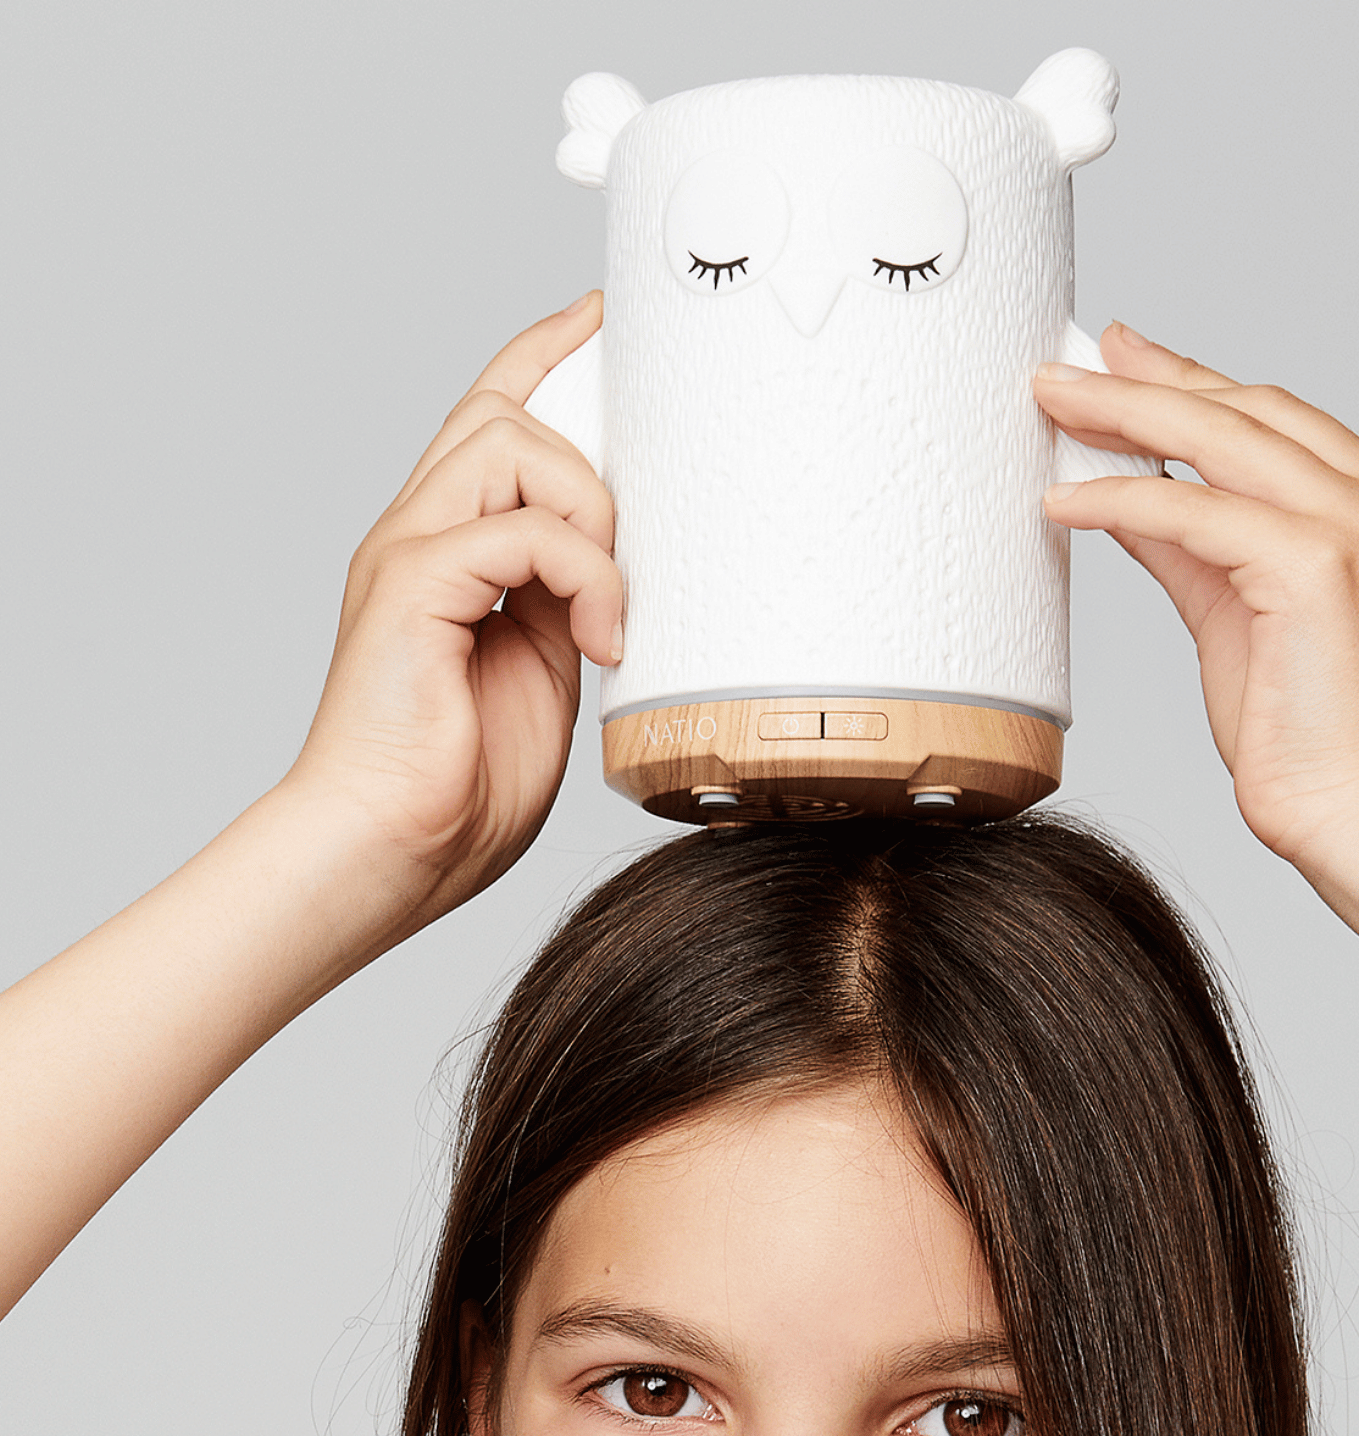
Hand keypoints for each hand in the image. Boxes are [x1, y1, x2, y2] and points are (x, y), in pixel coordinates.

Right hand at [284, 295, 621, 924]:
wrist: (388, 854)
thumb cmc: (455, 792)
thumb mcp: (546, 676)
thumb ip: (572, 606)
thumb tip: (623, 570)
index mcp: (445, 554)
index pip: (490, 419)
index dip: (544, 356)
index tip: (601, 322)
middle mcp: (417, 537)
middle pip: (503, 410)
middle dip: (585, 432)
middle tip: (632, 518)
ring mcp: (406, 554)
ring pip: (511, 444)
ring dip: (588, 512)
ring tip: (609, 606)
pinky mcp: (412, 586)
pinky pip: (519, 529)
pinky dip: (582, 572)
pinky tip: (600, 638)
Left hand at [1036, 327, 1358, 874]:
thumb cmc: (1316, 744)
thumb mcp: (1240, 622)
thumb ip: (1192, 552)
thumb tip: (1125, 498)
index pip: (1278, 421)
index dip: (1194, 385)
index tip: (1125, 361)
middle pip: (1249, 411)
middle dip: (1149, 382)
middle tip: (1068, 366)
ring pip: (1221, 441)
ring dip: (1124, 416)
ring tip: (1052, 402)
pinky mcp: (1319, 565)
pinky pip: (1193, 512)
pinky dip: (1121, 499)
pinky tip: (1064, 499)